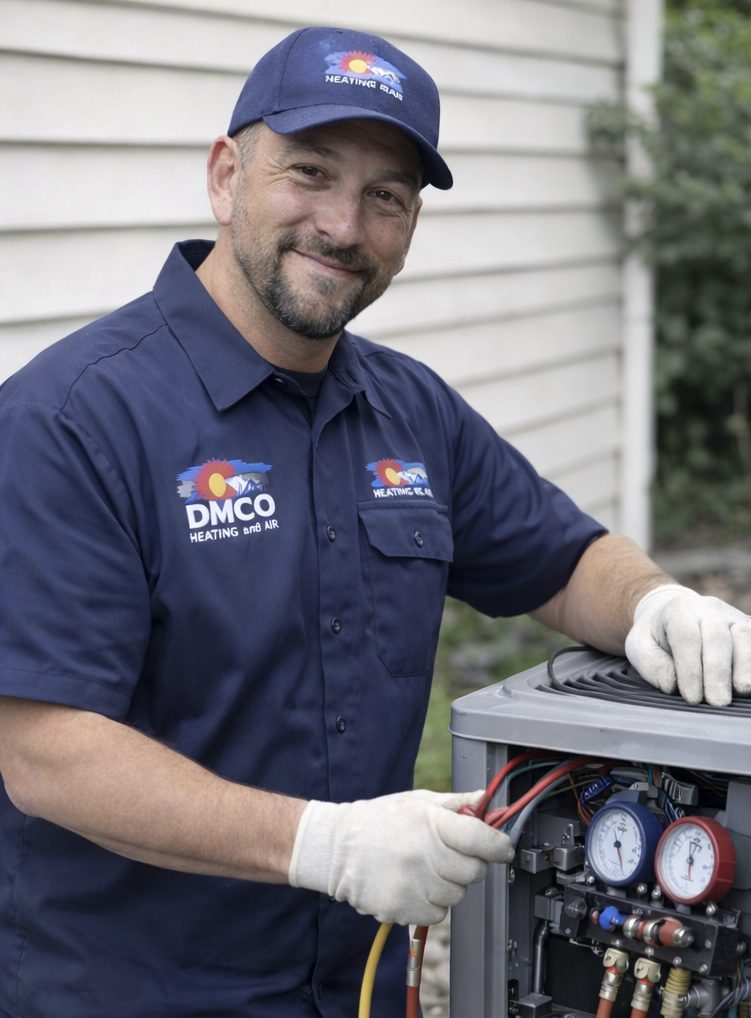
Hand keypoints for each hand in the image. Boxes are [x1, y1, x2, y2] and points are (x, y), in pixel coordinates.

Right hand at [288, 788, 513, 925]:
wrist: (336, 848)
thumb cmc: (379, 821)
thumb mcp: (417, 802)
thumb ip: (456, 804)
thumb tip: (487, 800)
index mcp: (431, 823)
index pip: (482, 838)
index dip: (499, 845)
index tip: (502, 847)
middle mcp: (424, 854)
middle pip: (474, 871)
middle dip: (469, 863)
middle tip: (449, 854)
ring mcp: (413, 884)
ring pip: (457, 895)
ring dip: (448, 884)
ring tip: (424, 868)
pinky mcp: (403, 909)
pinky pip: (438, 914)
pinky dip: (431, 904)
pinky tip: (413, 885)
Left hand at [624, 584, 750, 705]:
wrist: (675, 615)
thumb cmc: (656, 636)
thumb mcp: (639, 646)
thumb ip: (651, 665)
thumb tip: (672, 684)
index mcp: (679, 610)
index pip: (687, 638)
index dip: (690, 669)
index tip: (691, 697)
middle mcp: (709, 609)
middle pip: (718, 638)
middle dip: (718, 672)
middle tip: (717, 702)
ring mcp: (733, 617)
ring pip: (744, 636)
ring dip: (745, 666)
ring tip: (740, 691)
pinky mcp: (749, 627)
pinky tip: (750, 683)